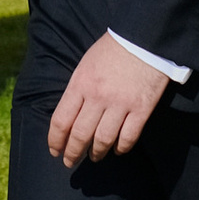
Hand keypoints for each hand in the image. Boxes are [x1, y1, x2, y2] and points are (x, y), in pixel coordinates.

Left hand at [47, 34, 174, 170]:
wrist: (144, 37)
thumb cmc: (112, 49)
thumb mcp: (86, 64)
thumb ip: (77, 89)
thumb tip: (69, 116)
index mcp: (80, 84)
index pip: (61, 121)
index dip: (55, 140)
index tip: (54, 150)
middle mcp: (98, 97)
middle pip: (80, 135)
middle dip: (72, 153)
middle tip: (70, 162)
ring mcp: (120, 104)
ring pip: (103, 140)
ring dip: (96, 153)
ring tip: (94, 157)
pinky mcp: (141, 109)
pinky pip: (128, 137)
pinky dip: (121, 148)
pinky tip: (117, 150)